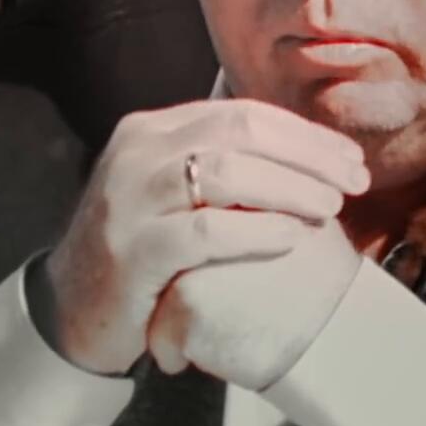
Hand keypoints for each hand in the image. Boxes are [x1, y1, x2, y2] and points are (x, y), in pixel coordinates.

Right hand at [37, 99, 369, 375]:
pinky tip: (290, 238)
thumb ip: (219, 166)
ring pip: (226, 172)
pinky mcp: (132, 251)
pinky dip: (257, 231)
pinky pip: (207, 232)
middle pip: (239, 132)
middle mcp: (136, 153)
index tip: (348, 157)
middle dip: (307, 154)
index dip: (302, 132)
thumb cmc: (139, 252)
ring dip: (290, 187)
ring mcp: (130, 200)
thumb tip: (307, 154)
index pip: (239, 112)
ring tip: (329, 208)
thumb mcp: (169, 194)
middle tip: (354, 181)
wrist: (72, 312)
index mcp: (149, 130)